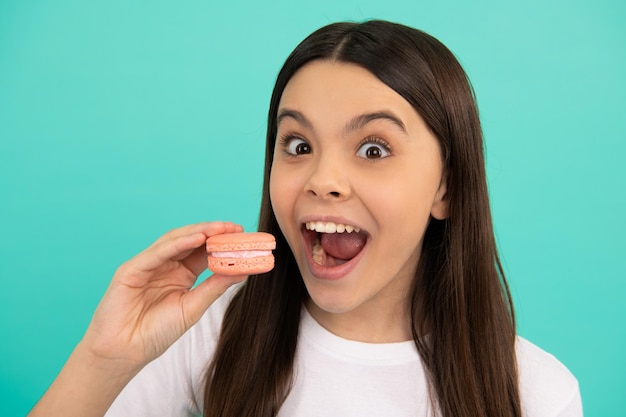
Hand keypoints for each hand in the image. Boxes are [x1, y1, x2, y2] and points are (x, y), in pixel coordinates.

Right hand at [82, 221, 244, 369]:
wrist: (125, 352)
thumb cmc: (156, 332)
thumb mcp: (193, 307)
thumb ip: (215, 287)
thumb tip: (242, 271)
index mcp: (180, 274)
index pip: (203, 252)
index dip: (222, 243)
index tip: (243, 236)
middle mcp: (165, 265)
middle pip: (191, 241)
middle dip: (213, 232)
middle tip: (235, 228)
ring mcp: (148, 264)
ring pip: (175, 240)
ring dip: (199, 232)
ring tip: (220, 228)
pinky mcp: (132, 269)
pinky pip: (158, 252)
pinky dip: (178, 243)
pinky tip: (197, 238)